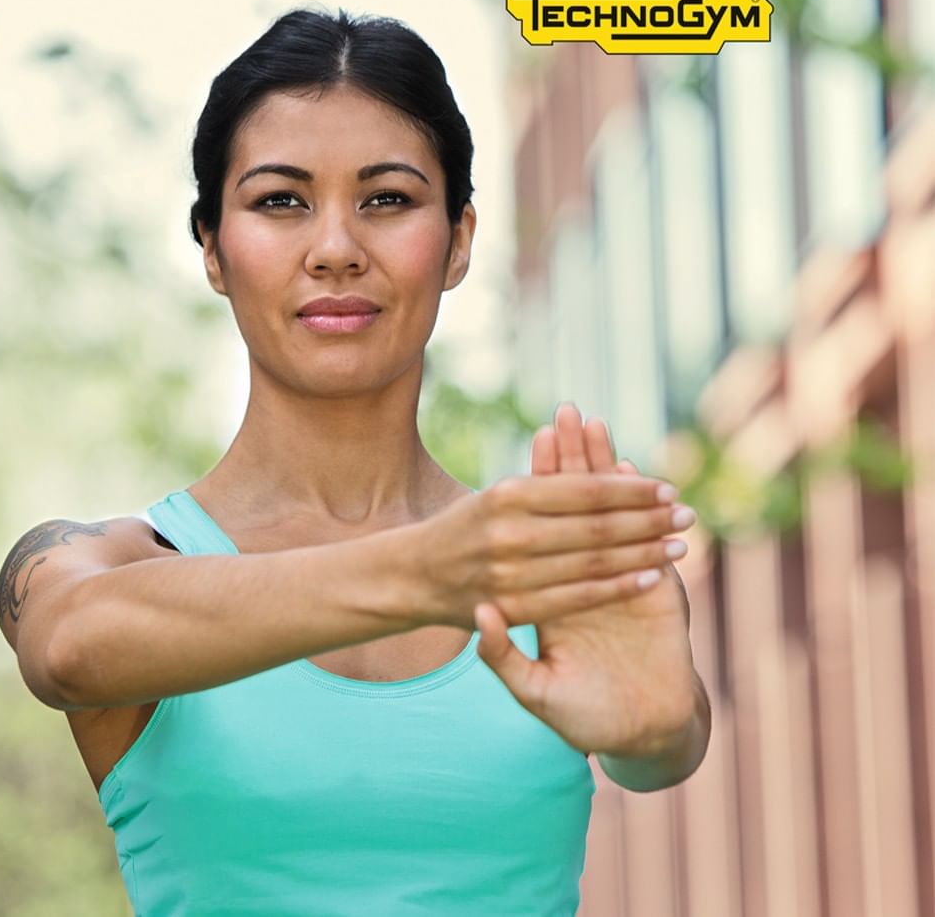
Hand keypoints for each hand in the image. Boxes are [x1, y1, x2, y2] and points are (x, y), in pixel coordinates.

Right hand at [412, 468, 687, 631]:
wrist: (414, 575)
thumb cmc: (468, 526)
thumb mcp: (499, 494)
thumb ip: (548, 486)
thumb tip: (606, 467)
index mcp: (507, 493)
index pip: (585, 490)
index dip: (631, 490)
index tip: (668, 488)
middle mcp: (508, 531)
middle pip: (596, 526)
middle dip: (648, 520)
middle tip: (688, 513)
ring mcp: (509, 573)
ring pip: (592, 562)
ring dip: (642, 553)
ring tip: (679, 544)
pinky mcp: (512, 608)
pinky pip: (576, 597)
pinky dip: (616, 587)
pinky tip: (649, 577)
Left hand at [473, 403, 697, 758]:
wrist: (642, 732)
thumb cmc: (585, 717)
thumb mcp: (537, 693)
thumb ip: (505, 658)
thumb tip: (481, 615)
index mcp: (548, 592)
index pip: (543, 525)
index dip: (545, 480)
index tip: (539, 437)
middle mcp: (582, 577)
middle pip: (576, 505)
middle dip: (575, 457)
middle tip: (566, 410)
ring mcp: (622, 578)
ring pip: (610, 513)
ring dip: (605, 467)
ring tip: (595, 423)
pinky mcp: (660, 589)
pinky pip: (646, 539)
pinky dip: (640, 505)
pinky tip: (634, 471)